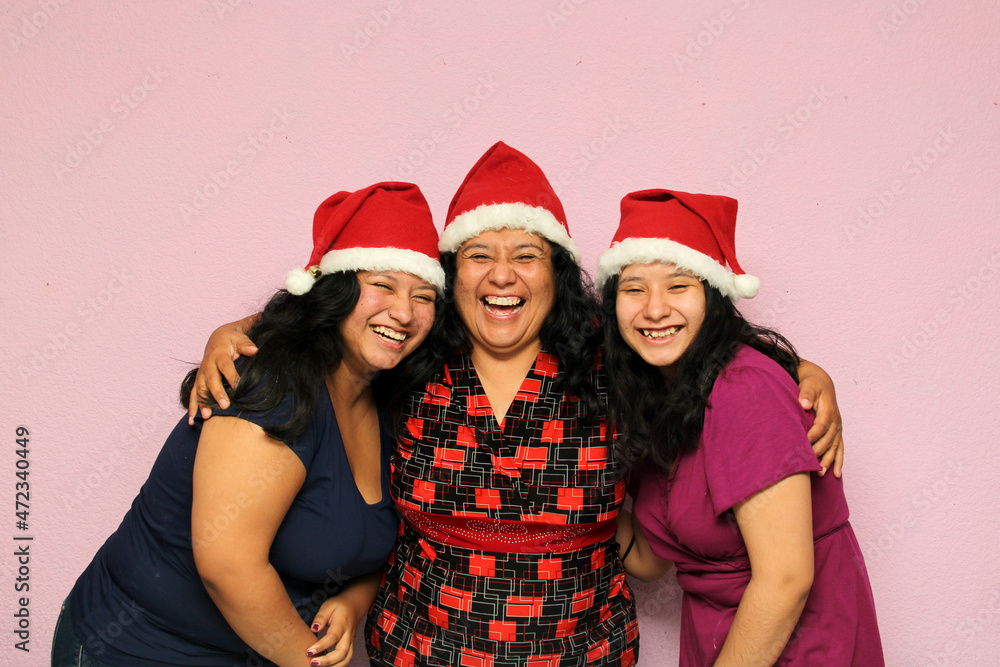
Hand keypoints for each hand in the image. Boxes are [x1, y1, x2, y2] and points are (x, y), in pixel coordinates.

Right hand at [187, 318, 258, 424]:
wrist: (217, 340)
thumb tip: (254, 350)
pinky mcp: (198, 381)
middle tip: (224, 406)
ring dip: (202, 403)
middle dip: (217, 393)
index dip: (231, 376)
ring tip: (206, 416)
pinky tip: (191, 420)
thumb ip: (246, 345)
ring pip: (200, 389)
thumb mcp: (239, 339)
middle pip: (211, 379)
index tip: (238, 387)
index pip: (225, 366)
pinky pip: (193, 394)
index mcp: (219, 355)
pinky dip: (192, 407)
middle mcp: (207, 365)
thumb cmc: (232, 341)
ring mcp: (201, 374)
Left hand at [306, 597, 359, 666]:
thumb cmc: (338, 606)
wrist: (354, 606)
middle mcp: (348, 635)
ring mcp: (350, 642)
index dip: (321, 646)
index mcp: (342, 623)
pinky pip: (346, 660)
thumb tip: (313, 628)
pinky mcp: (350, 647)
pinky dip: (338, 666)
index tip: (308, 651)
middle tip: (312, 663)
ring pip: (346, 659)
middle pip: (342, 652)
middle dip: (327, 661)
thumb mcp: (328, 606)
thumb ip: (321, 617)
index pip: (333, 637)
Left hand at [797, 360, 843, 477]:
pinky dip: (838, 461)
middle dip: (819, 452)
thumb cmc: (813, 385)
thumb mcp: (809, 385)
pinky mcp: (837, 432)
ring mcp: (838, 427)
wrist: (822, 383)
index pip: (821, 426)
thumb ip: (806, 394)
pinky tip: (837, 474)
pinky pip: (840, 448)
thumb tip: (805, 403)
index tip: (803, 445)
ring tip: (821, 474)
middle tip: (808, 464)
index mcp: (828, 410)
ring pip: (834, 447)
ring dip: (828, 461)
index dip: (812, 436)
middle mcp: (836, 421)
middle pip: (828, 439)